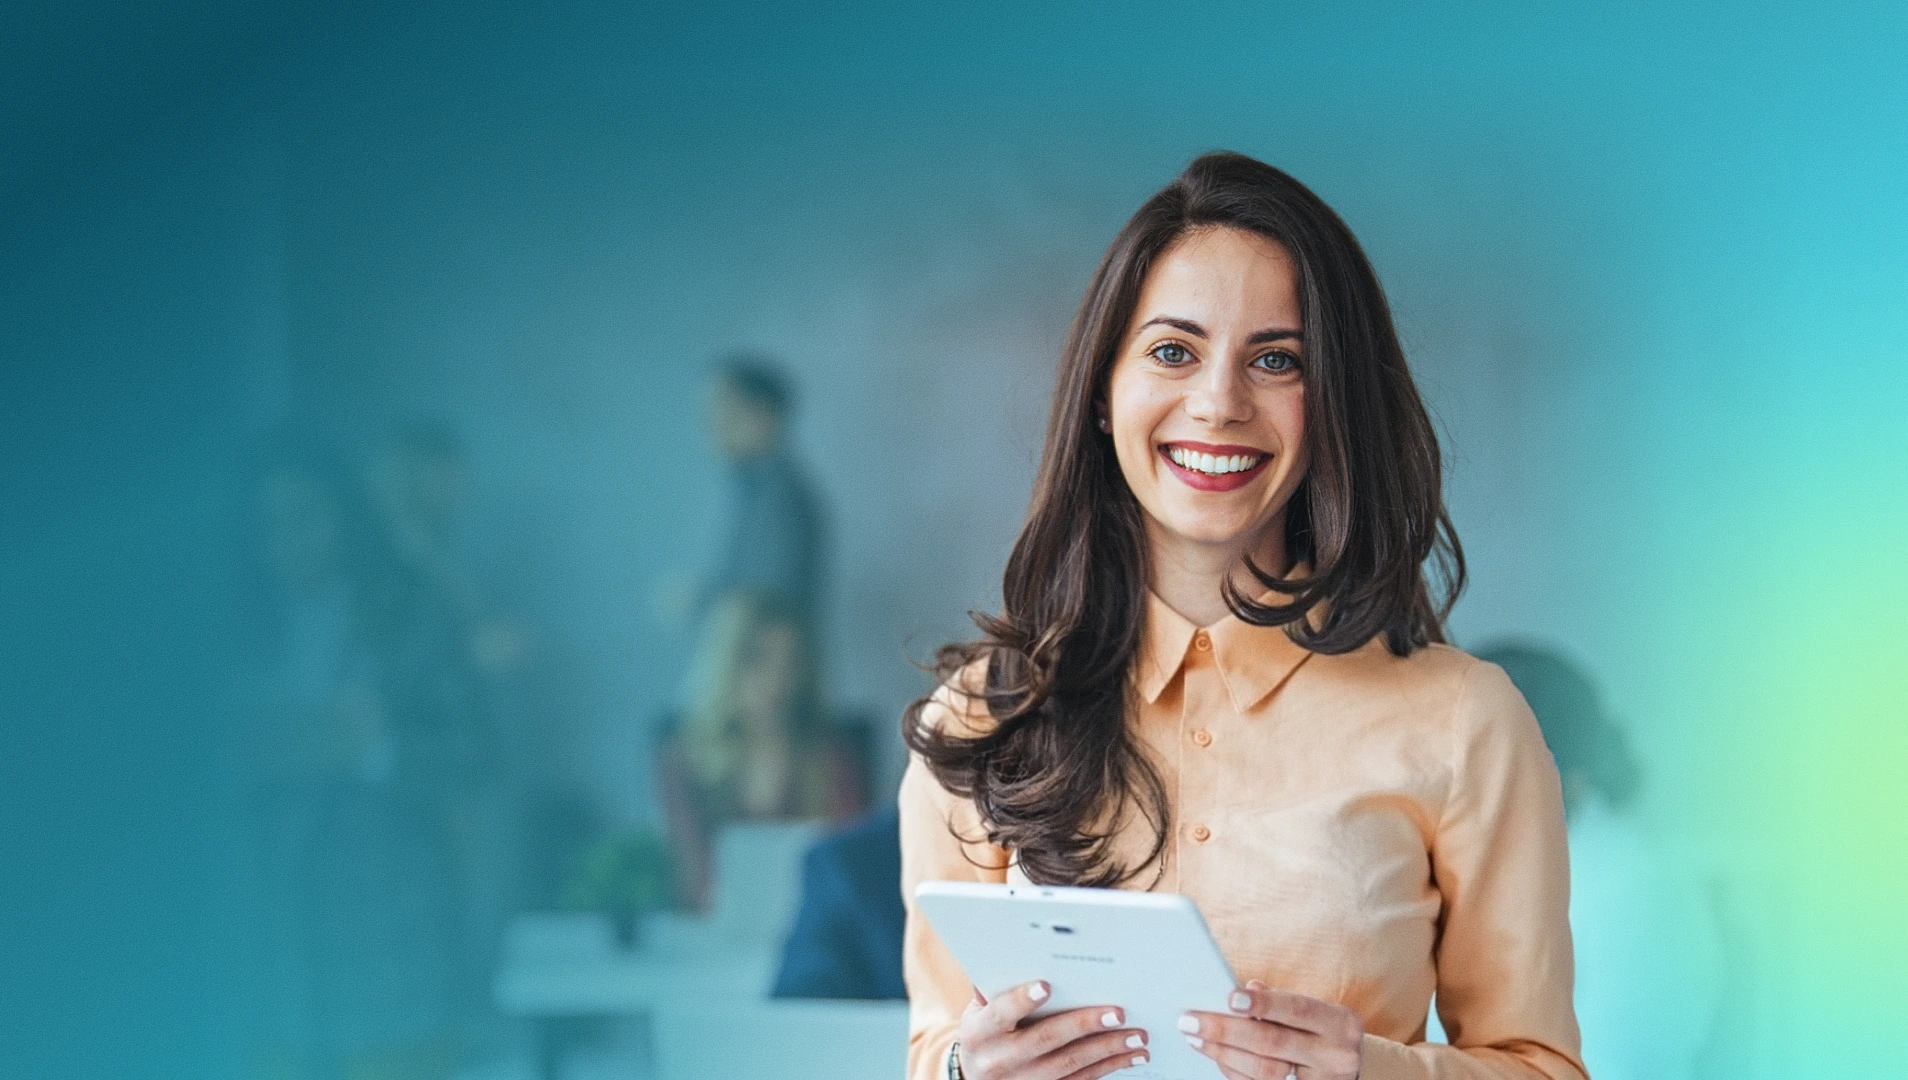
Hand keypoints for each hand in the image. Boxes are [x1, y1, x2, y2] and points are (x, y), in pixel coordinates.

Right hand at [956, 980, 1150, 1079]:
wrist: (976, 1078)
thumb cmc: (984, 1031)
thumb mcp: (977, 1010)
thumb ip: (993, 986)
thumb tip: (1017, 952)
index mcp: (979, 1032)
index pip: (1000, 1014)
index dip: (1021, 1001)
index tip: (1046, 985)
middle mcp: (999, 1060)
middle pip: (1044, 1040)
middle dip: (1083, 1025)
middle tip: (1118, 1012)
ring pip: (1070, 1064)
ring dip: (1108, 1049)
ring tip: (1137, 1035)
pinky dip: (1110, 1067)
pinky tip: (1131, 1056)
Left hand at [1178, 980, 1362, 1079]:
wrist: (1346, 1064)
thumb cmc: (1321, 1029)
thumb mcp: (1312, 1009)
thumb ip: (1280, 1000)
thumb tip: (1247, 989)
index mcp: (1338, 1022)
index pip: (1298, 1009)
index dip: (1264, 1004)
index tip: (1230, 997)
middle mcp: (1335, 1053)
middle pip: (1274, 1043)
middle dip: (1228, 1030)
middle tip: (1192, 1020)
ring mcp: (1322, 1079)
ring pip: (1265, 1071)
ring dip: (1224, 1053)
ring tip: (1197, 1038)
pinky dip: (1234, 1070)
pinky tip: (1216, 1055)